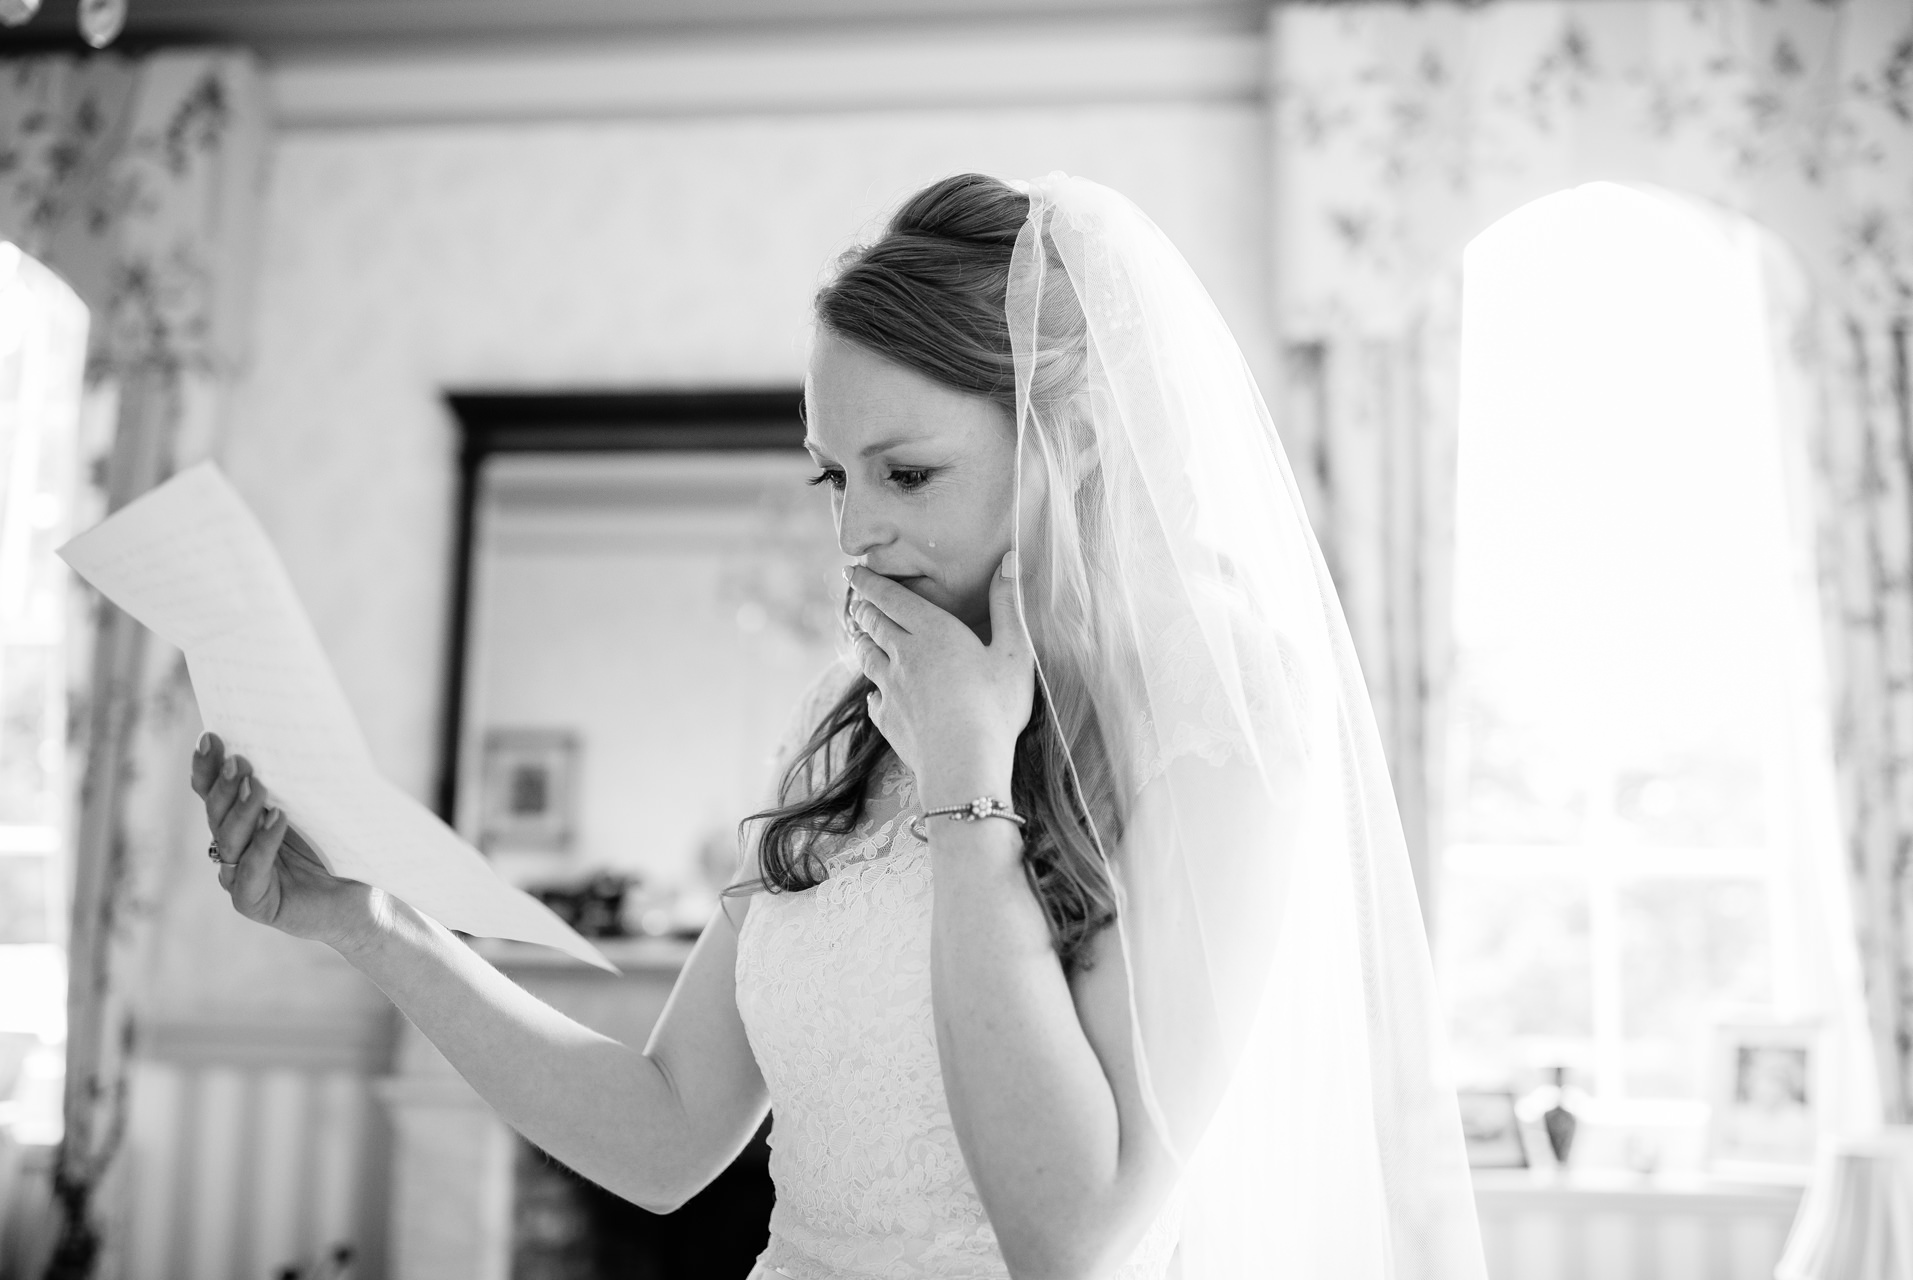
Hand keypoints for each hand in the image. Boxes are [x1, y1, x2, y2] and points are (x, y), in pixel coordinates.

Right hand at [190, 733, 378, 951]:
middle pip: (217, 813)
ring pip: (229, 840)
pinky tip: (277, 820)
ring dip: (241, 811)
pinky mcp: (255, 903)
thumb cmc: (347, 847)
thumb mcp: (321, 806)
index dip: (208, 768)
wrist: (370, 897)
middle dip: (225, 785)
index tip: (210, 738)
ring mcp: (241, 877)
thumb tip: (293, 736)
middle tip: (240, 761)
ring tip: (257, 786)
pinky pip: (250, 872)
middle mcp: (237, 847)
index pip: (214, 792)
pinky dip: (263, 845)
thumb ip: (300, 780)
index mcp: (245, 820)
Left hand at [845, 553, 1033, 806]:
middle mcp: (903, 655)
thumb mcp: (1013, 651)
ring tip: (860, 635)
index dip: (869, 582)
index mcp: (932, 631)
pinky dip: (873, 688)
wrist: (964, 765)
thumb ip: (1007, 604)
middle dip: (863, 608)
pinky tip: (876, 693)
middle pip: (873, 624)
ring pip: (867, 657)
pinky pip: (873, 697)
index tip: (853, 571)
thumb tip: (1009, 558)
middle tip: (858, 600)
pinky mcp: (887, 720)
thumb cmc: (994, 706)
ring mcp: (890, 689)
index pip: (890, 597)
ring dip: (862, 642)